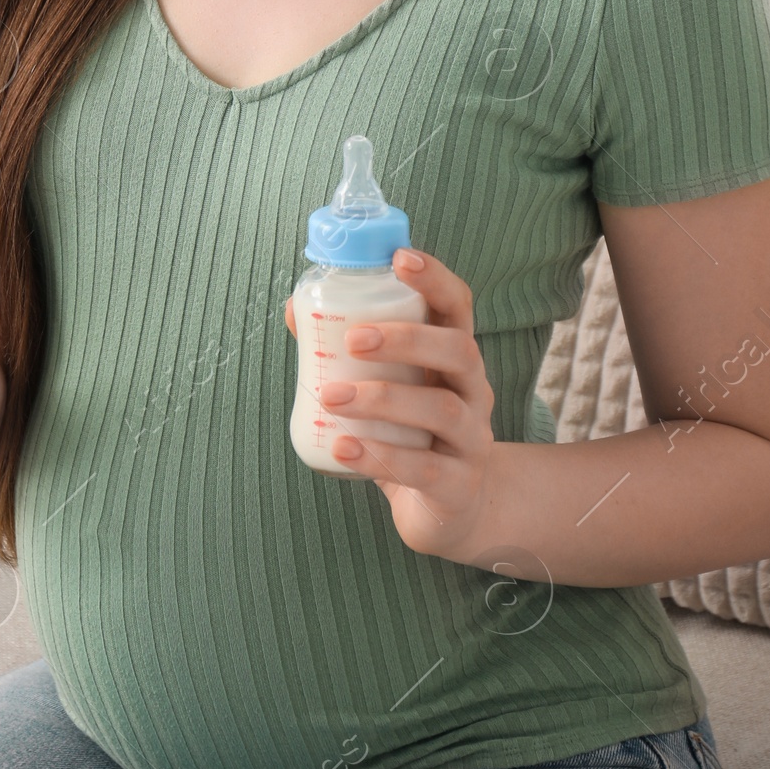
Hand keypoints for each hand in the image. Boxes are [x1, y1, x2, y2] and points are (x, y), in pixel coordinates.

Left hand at [284, 247, 495, 557]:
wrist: (453, 509)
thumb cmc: (412, 431)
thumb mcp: (388, 386)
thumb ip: (348, 352)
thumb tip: (296, 309)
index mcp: (455, 357)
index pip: (458, 306)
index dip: (434, 278)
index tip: (399, 259)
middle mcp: (474, 391)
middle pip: (459, 350)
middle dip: (406, 339)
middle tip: (352, 339)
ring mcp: (473, 440)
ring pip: (443, 409)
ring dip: (383, 399)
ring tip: (331, 397)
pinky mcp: (460, 486)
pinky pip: (426, 468)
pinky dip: (381, 456)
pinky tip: (342, 447)